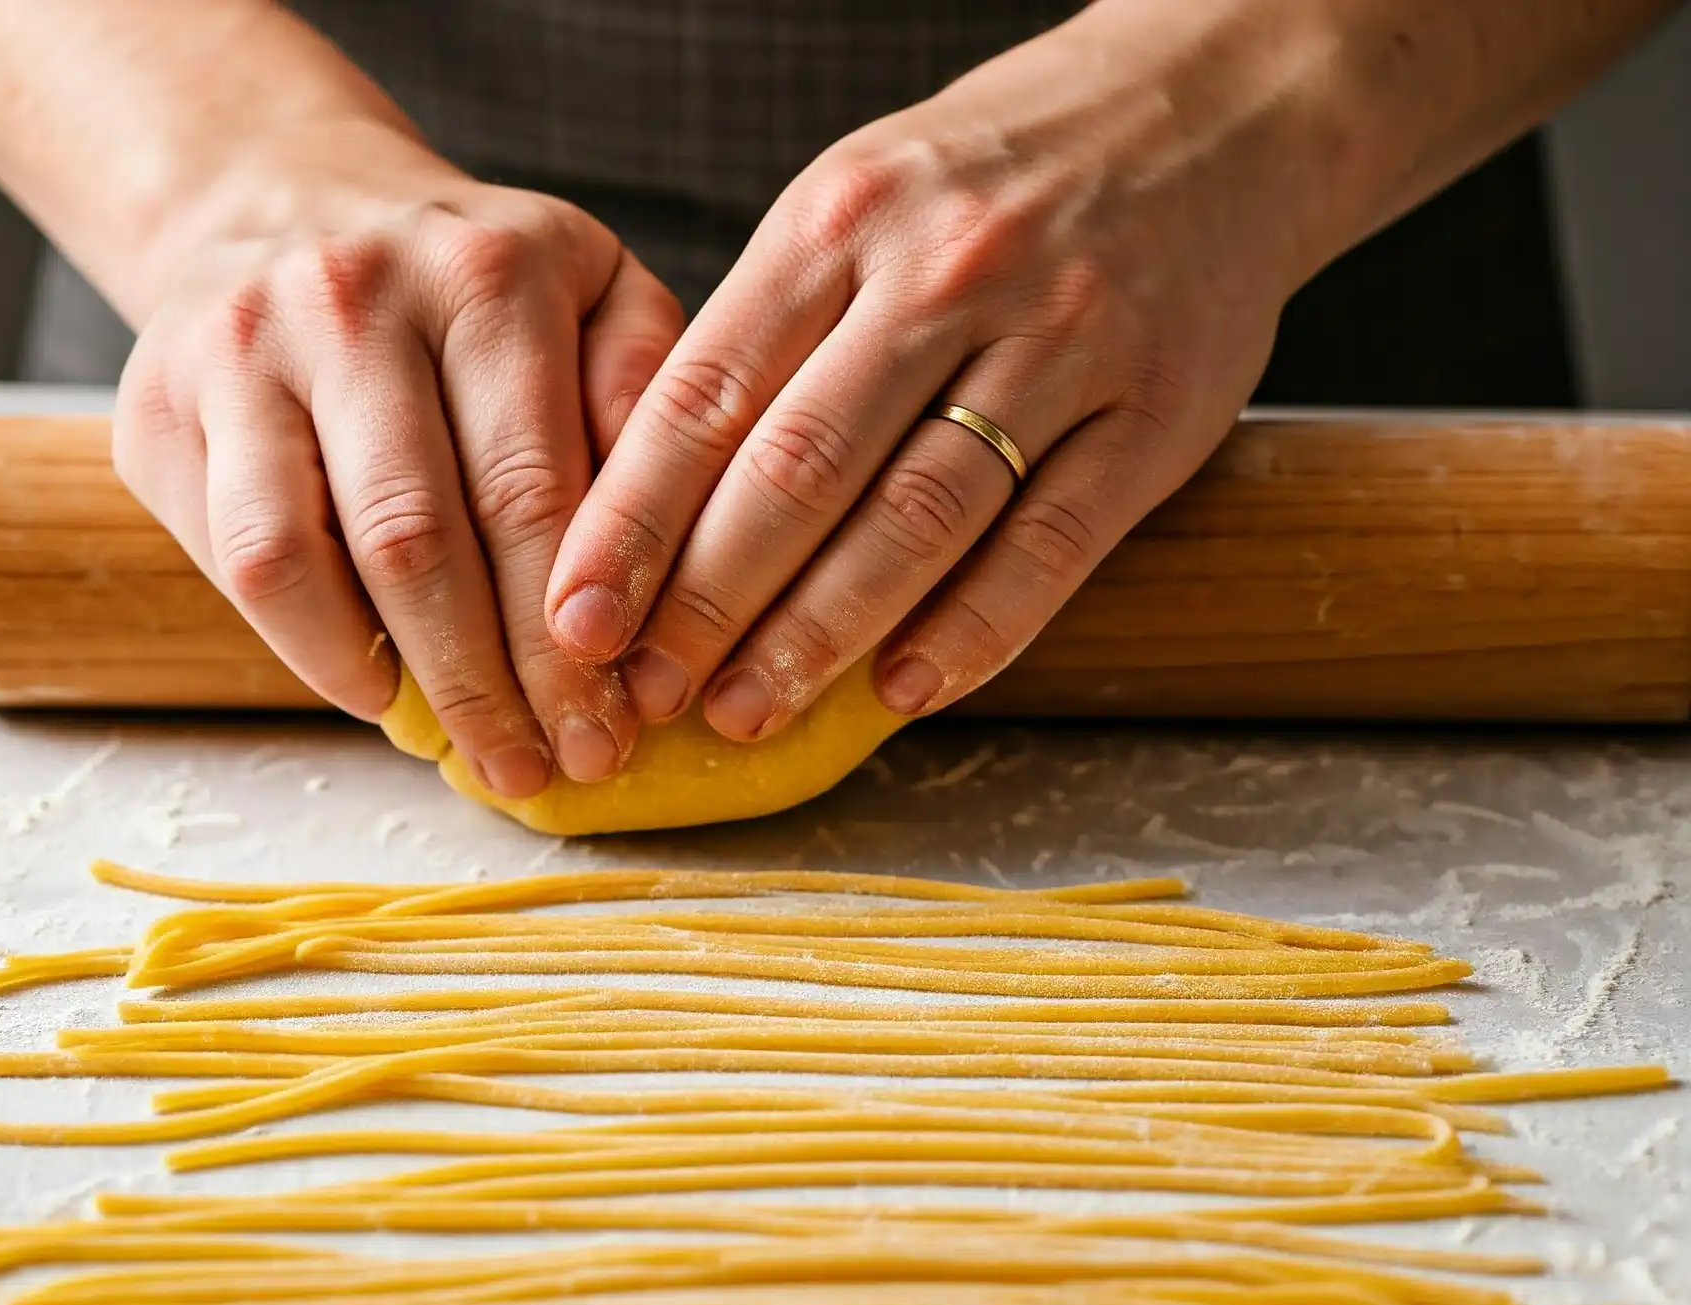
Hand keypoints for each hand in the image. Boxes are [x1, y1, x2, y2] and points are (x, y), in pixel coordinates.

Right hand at [114, 123, 683, 794]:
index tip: (617, 724)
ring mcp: (244, 348)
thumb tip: (667, 570)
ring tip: (481, 755)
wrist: (283, 205)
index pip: (536, 488)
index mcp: (487, 271)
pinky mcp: (164, 408)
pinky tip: (381, 693)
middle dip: (504, 679)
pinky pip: (244, 563)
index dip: (575, 631)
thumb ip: (643, 401)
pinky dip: (317, 652)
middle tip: (556, 766)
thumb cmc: (468, 295)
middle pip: (429, 537)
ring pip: (323, 558)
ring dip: (413, 681)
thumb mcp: (590, 297)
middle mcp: (354, 295)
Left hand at [543, 0, 1331, 740]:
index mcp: (840, 221)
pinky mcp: (1155, 415)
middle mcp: (944, 275)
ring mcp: (1059, 343)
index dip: (631, 524)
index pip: (706, 393)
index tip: (575, 620)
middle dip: (706, 600)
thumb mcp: (855, 208)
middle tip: (647, 692)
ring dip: (819, 634)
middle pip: (799, 468)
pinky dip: (971, 631)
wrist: (1211, 109)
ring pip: (916, 516)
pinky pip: (1049, 547)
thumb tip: (651, 508)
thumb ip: (765, 341)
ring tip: (746, 713)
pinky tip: (903, 692)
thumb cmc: (993, 183)